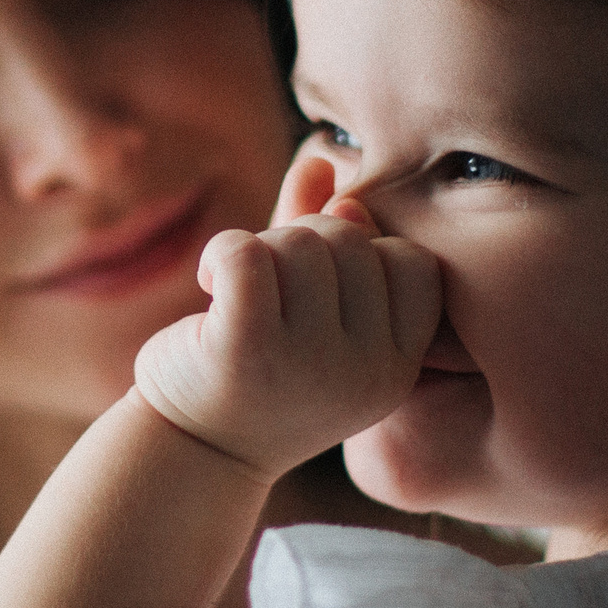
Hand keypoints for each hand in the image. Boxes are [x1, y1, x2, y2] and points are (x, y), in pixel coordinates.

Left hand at [133, 161, 440, 477]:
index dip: (366, 253)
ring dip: (260, 251)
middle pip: (351, 239)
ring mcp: (307, 363)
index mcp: (396, 367)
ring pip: (300, 241)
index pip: (413, 262)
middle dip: (302, 245)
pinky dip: (220, 251)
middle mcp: (364, 370)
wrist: (194, 449)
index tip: (323, 291)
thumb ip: (324, 235)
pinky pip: (246, 251)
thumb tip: (323, 158)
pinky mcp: (246, 350)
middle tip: (271, 296)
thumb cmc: (261, 372)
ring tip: (241, 299)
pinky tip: (210, 284)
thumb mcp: (309, 309)